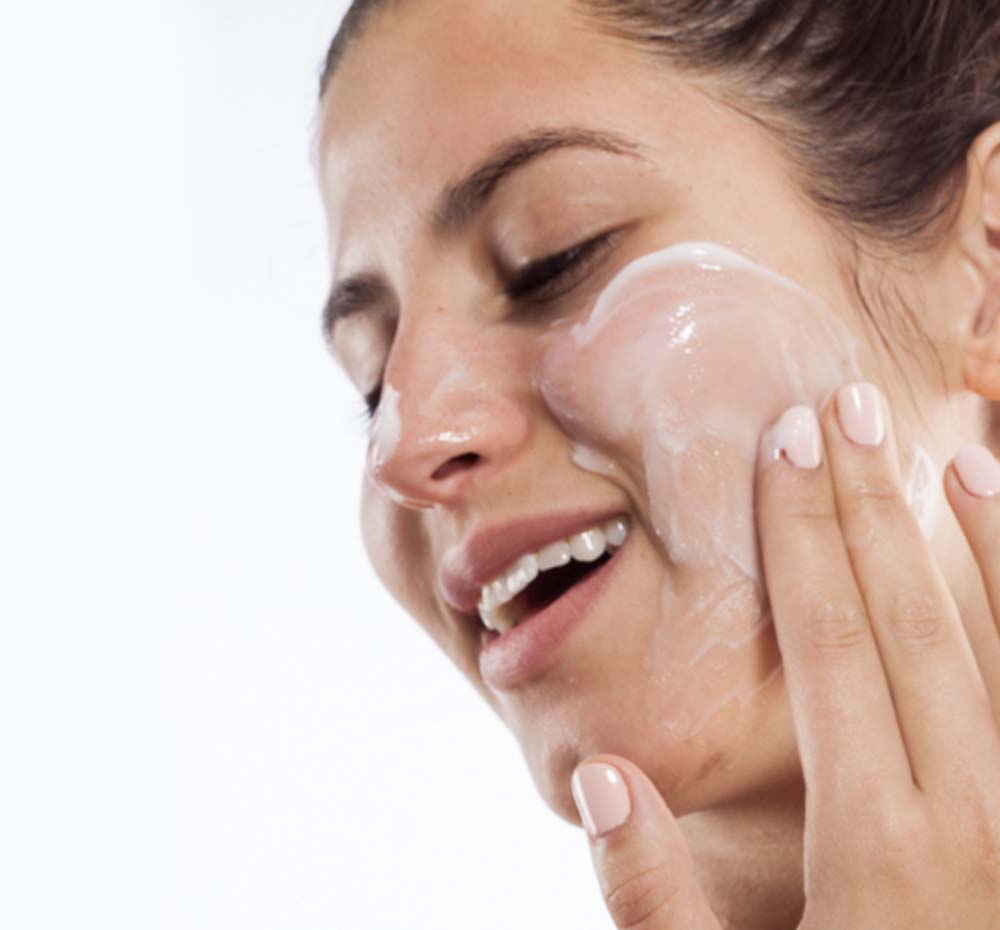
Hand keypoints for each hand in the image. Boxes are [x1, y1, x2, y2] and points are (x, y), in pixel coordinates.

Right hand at [570, 382, 999, 929]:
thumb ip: (654, 903)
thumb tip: (599, 776)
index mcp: (879, 847)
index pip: (834, 645)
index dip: (803, 537)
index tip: (784, 447)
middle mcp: (975, 815)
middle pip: (908, 620)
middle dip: (863, 507)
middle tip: (835, 408)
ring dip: (964, 535)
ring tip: (920, 447)